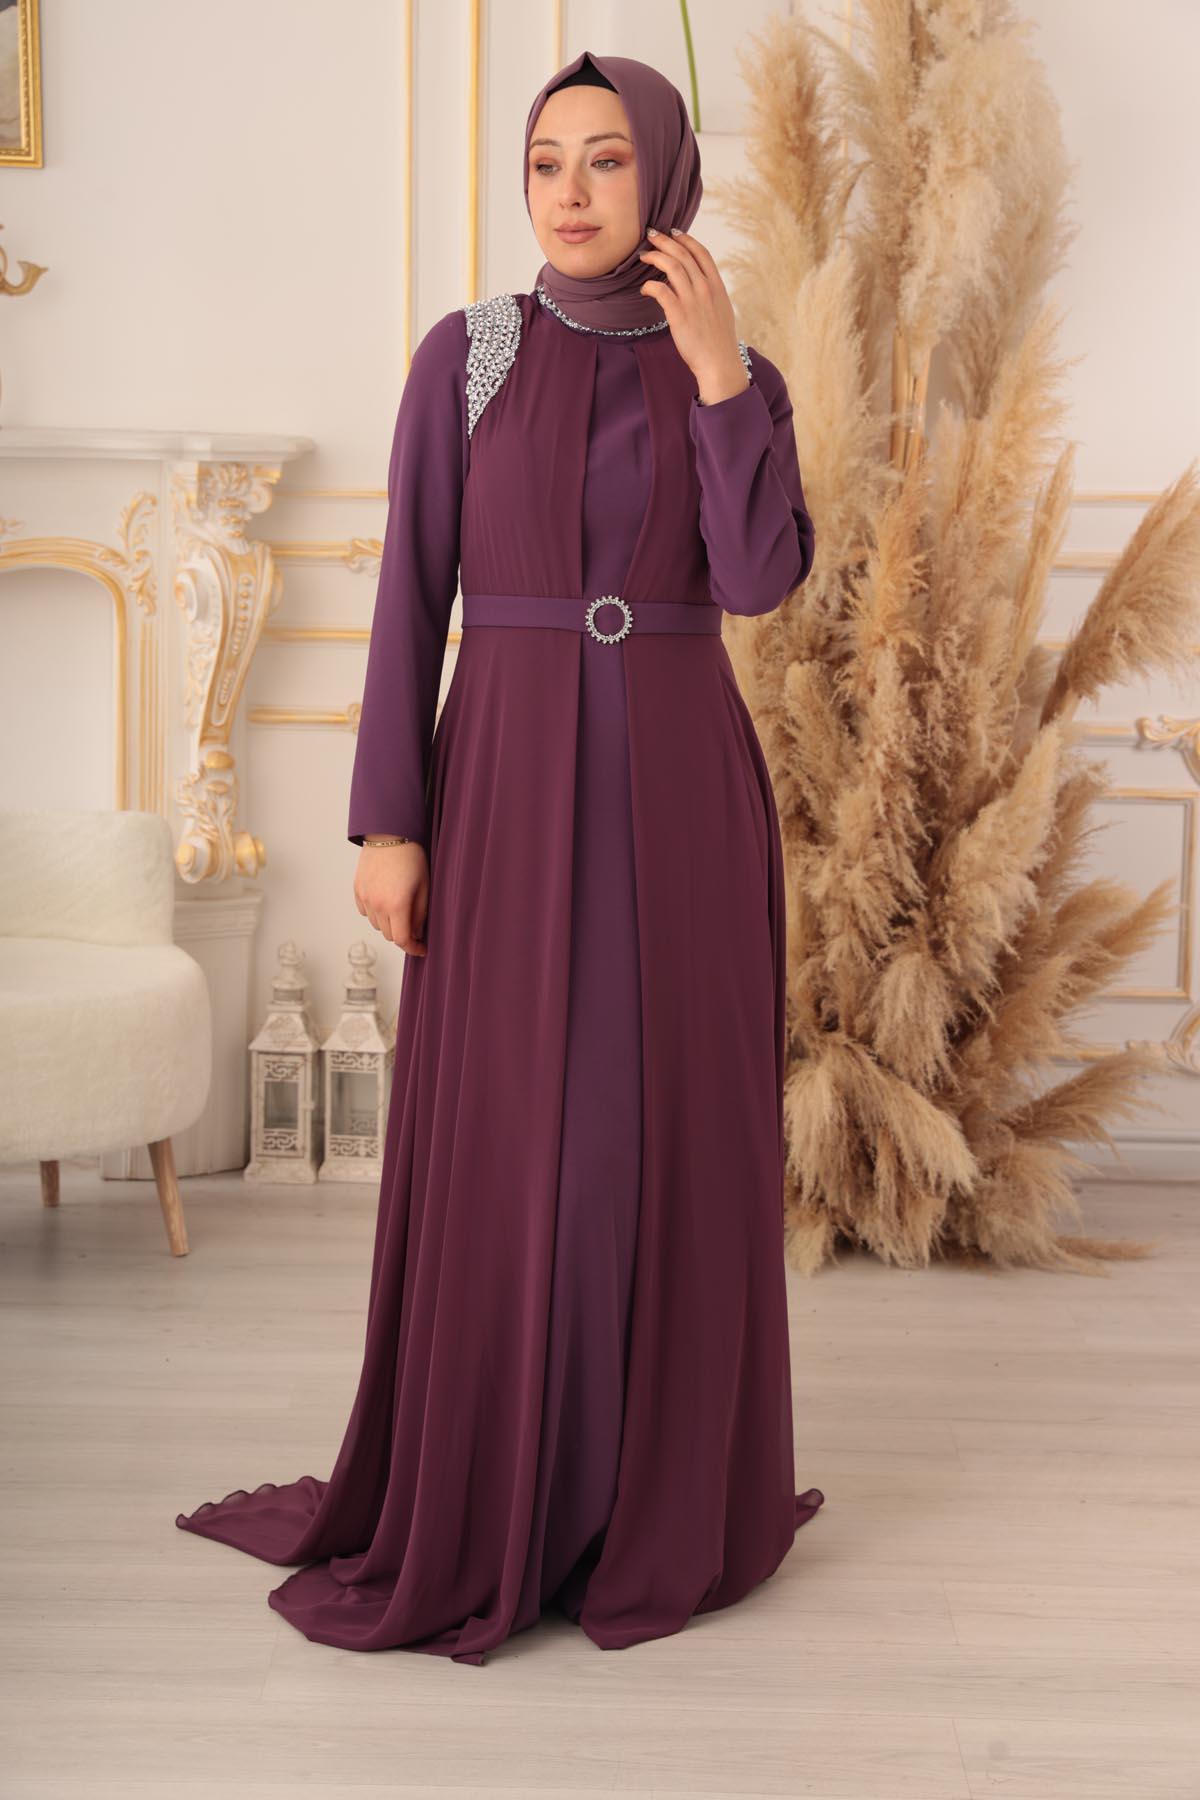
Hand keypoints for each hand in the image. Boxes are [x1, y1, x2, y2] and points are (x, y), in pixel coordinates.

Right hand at [354, 841, 429, 955]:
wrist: (389, 833)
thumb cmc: (412, 857)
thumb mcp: (424, 887)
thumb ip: (420, 913)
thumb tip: (417, 933)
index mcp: (397, 905)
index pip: (402, 939)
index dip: (414, 948)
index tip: (422, 949)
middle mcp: (377, 904)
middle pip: (389, 934)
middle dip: (403, 934)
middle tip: (415, 927)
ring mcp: (365, 897)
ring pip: (377, 924)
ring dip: (389, 923)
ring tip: (400, 909)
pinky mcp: (357, 889)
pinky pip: (366, 912)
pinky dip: (376, 913)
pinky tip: (386, 901)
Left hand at [637, 228, 748, 403]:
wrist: (719, 363)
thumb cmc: (719, 341)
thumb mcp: (721, 310)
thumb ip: (710, 294)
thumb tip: (697, 283)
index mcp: (717, 286)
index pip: (701, 253)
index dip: (686, 239)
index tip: (674, 232)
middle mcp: (705, 289)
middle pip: (683, 254)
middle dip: (665, 241)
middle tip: (651, 235)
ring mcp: (692, 300)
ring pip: (672, 266)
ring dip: (656, 257)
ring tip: (644, 256)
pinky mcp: (678, 314)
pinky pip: (660, 290)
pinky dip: (649, 285)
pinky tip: (644, 288)